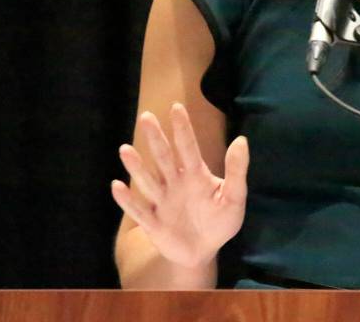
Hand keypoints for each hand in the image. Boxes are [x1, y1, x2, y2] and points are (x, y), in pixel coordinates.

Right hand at [111, 103, 248, 268]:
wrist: (204, 252)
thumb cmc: (220, 221)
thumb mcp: (234, 197)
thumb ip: (237, 170)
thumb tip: (242, 140)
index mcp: (195, 174)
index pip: (188, 147)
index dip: (183, 128)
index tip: (177, 107)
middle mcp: (175, 183)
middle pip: (164, 158)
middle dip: (156, 138)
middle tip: (146, 116)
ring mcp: (162, 202)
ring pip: (148, 181)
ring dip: (137, 166)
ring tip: (125, 150)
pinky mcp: (153, 223)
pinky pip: (139, 210)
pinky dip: (127, 200)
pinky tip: (117, 186)